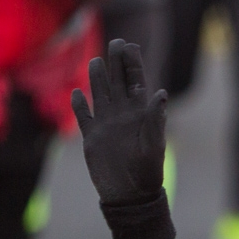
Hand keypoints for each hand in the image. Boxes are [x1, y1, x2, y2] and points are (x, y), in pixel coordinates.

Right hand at [71, 39, 167, 206]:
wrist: (130, 196)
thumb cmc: (147, 172)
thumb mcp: (154, 145)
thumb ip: (155, 119)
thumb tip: (161, 92)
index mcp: (140, 113)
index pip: (136, 81)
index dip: (133, 63)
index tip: (130, 44)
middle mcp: (122, 114)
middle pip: (117, 81)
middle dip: (116, 62)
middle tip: (116, 42)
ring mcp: (106, 124)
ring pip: (99, 93)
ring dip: (97, 77)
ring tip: (97, 61)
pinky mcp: (91, 137)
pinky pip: (83, 116)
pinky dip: (79, 105)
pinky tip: (77, 93)